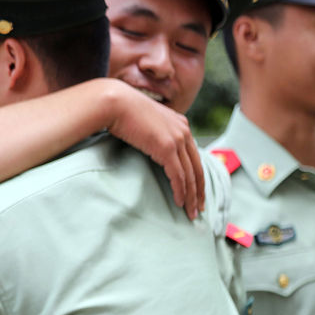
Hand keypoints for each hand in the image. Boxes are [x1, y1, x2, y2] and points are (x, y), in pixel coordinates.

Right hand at [107, 85, 204, 218]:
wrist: (115, 102)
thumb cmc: (122, 111)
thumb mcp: (145, 122)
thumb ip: (154, 133)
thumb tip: (149, 145)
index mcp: (181, 124)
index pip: (194, 156)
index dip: (197, 176)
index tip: (197, 191)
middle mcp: (184, 131)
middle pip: (197, 167)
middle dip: (199, 190)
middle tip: (199, 208)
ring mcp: (177, 139)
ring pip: (190, 175)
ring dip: (192, 196)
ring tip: (191, 212)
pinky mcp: (167, 148)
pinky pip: (178, 176)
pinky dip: (181, 191)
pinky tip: (180, 202)